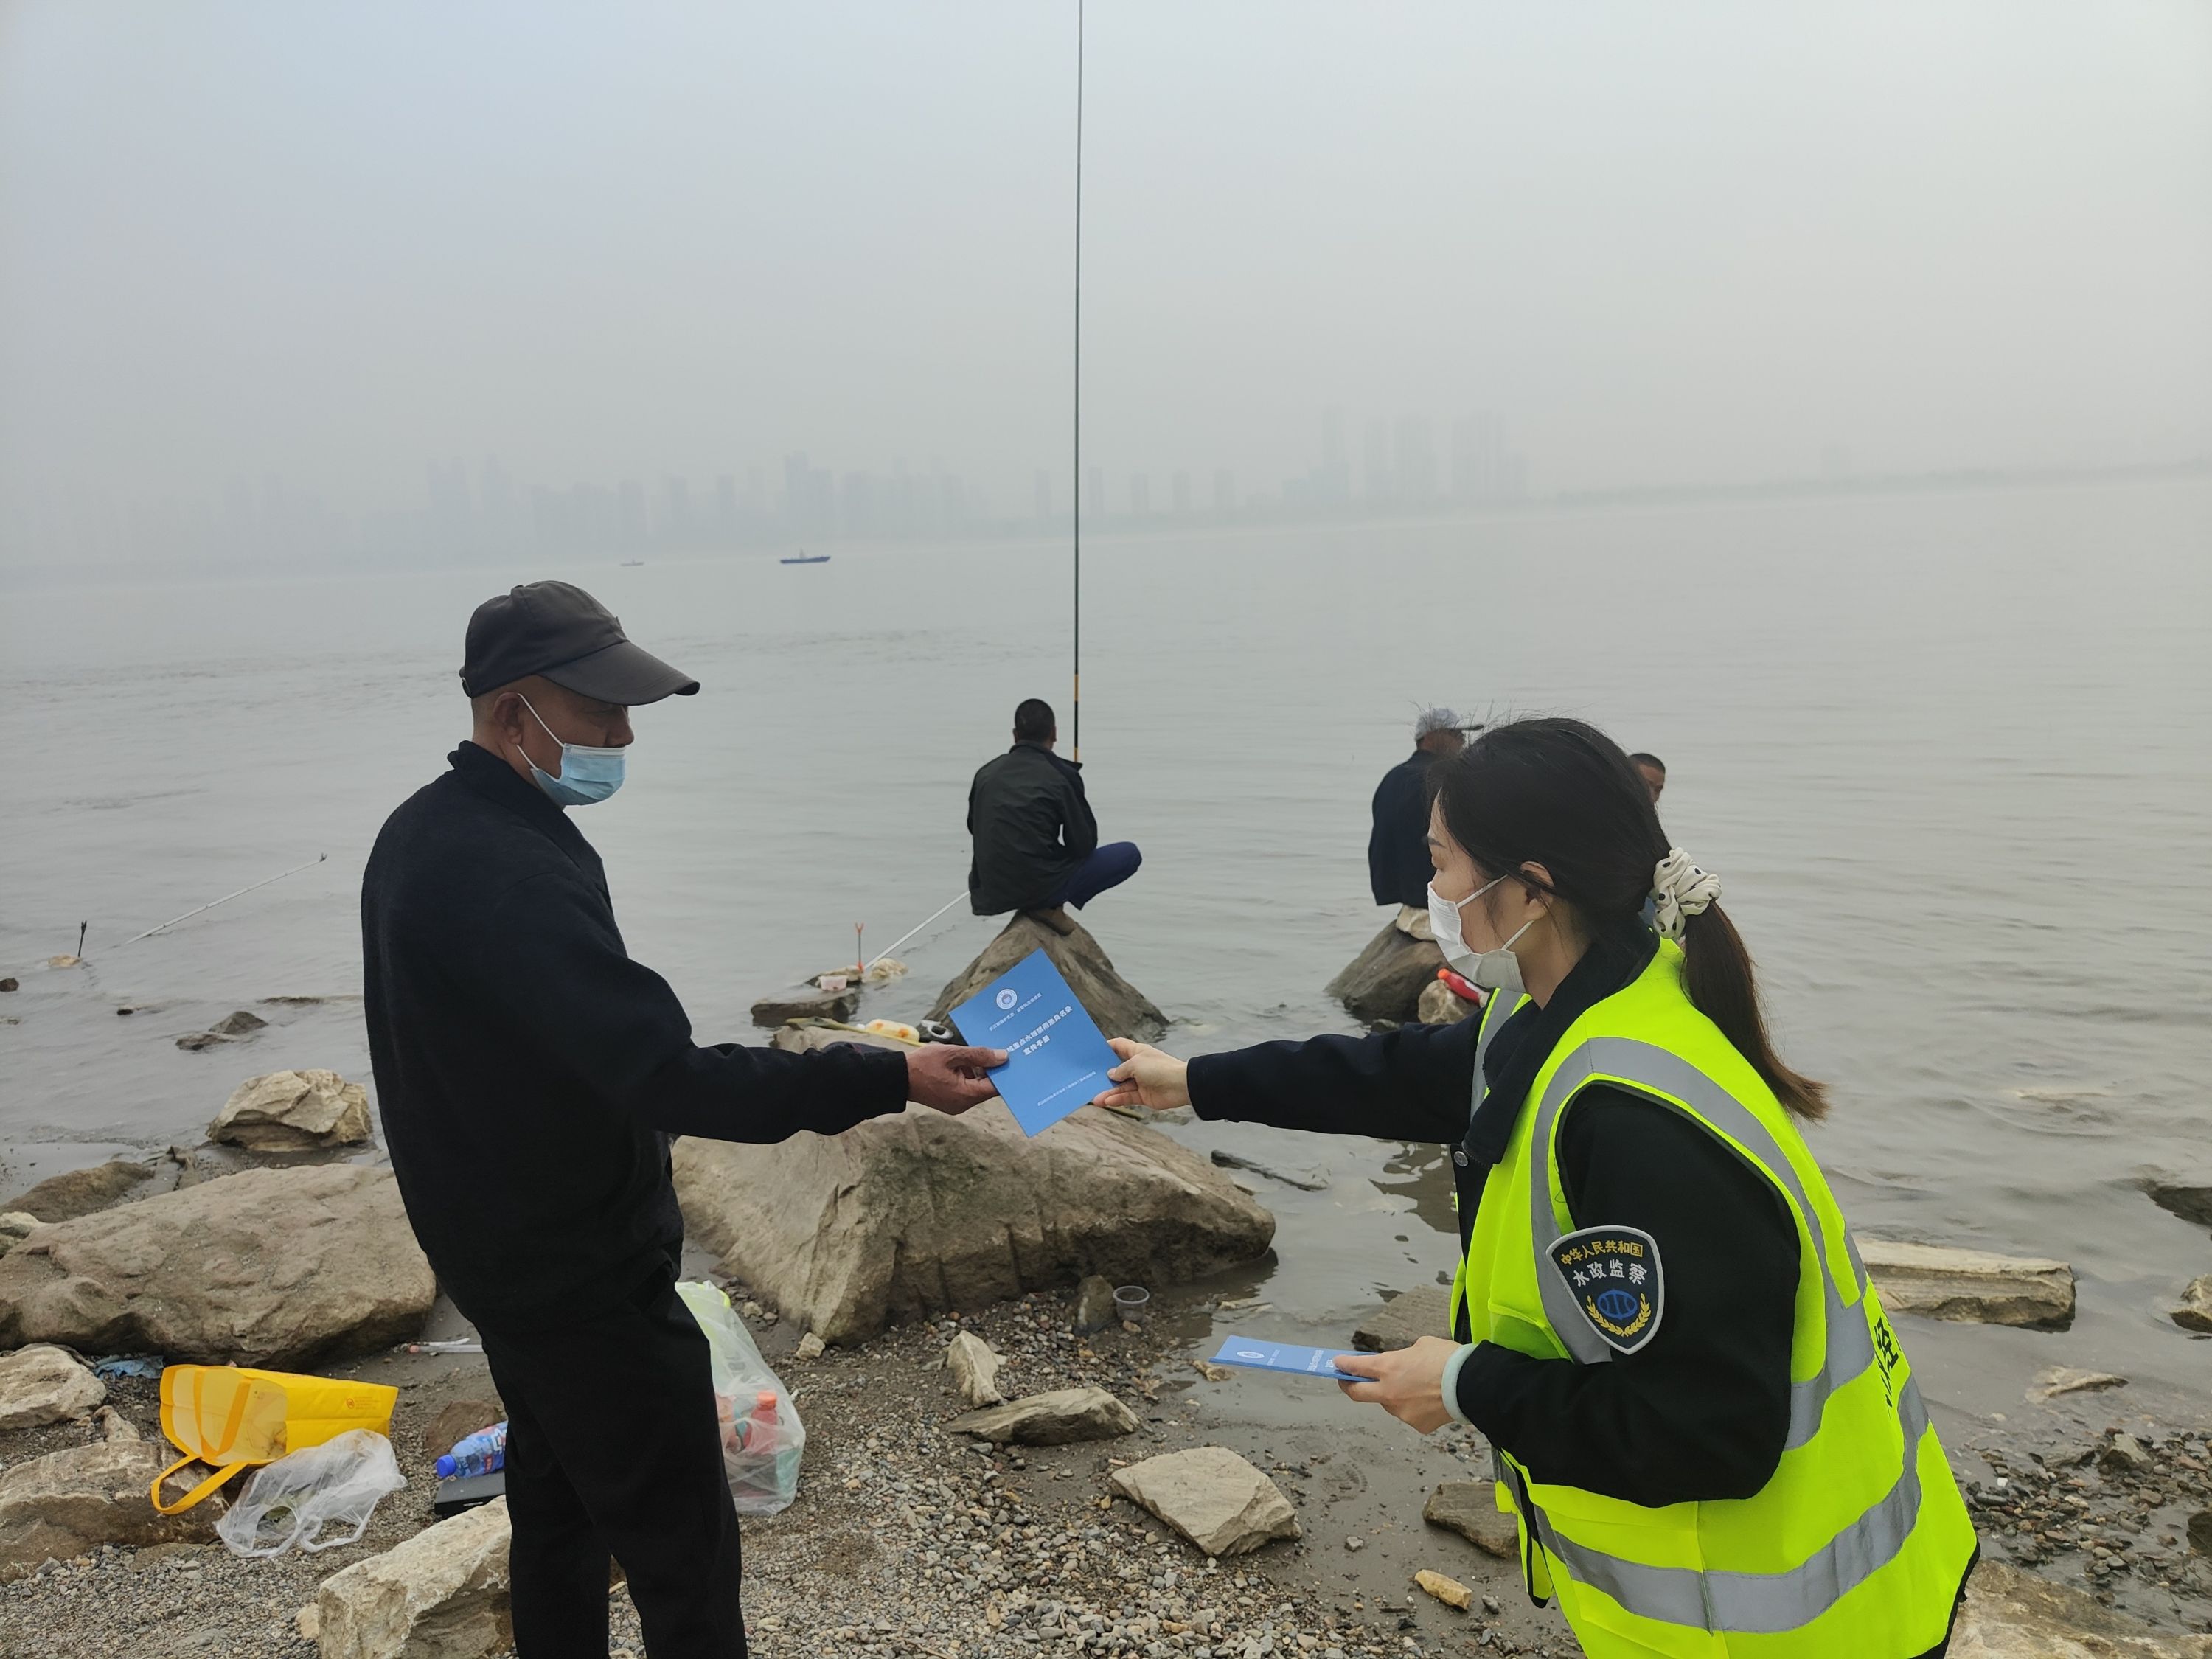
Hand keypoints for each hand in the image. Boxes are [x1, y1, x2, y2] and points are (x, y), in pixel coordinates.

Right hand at [906, 1045, 1005, 1113]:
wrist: (897, 1077)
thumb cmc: (921, 1064)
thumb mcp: (951, 1054)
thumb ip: (978, 1055)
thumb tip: (1003, 1057)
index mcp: (965, 1095)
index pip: (995, 1087)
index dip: (1005, 1073)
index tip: (1013, 1059)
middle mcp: (963, 1104)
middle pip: (987, 1087)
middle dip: (992, 1069)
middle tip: (1001, 1050)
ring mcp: (956, 1104)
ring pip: (977, 1086)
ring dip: (979, 1070)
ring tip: (981, 1051)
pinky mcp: (950, 1101)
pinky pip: (966, 1088)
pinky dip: (968, 1075)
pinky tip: (967, 1059)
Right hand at [1091, 1038, 1189, 1109]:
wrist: (1181, 1085)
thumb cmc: (1160, 1068)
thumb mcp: (1136, 1064)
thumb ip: (1121, 1069)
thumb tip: (1111, 1074)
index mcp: (1137, 1052)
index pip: (1119, 1046)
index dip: (1107, 1048)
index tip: (1092, 1053)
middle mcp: (1137, 1066)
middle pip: (1117, 1069)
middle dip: (1104, 1075)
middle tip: (1089, 1079)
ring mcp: (1140, 1081)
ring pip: (1120, 1087)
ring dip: (1108, 1092)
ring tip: (1095, 1098)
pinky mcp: (1143, 1095)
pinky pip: (1127, 1097)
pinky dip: (1117, 1099)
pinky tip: (1107, 1101)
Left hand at [1334, 1335, 1458, 1434]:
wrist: (1472, 1384)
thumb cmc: (1448, 1359)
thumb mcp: (1421, 1346)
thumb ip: (1404, 1357)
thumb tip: (1400, 1363)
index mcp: (1387, 1367)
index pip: (1356, 1367)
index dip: (1344, 1365)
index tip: (1338, 1364)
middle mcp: (1388, 1392)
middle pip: (1357, 1394)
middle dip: (1348, 1386)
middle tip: (1347, 1382)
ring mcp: (1401, 1411)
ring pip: (1389, 1404)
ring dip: (1393, 1396)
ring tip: (1414, 1387)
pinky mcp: (1417, 1425)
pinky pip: (1409, 1414)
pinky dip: (1414, 1407)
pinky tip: (1429, 1400)